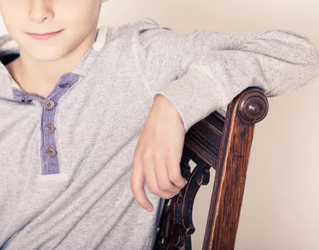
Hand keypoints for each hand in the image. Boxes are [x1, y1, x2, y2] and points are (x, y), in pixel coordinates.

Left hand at [131, 94, 186, 211]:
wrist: (167, 110)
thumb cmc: (159, 126)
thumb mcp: (146, 144)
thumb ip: (147, 160)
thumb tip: (154, 176)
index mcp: (138, 158)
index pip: (135, 186)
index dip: (141, 200)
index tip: (149, 208)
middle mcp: (146, 159)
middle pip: (154, 189)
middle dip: (165, 195)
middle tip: (173, 192)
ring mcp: (158, 157)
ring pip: (165, 185)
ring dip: (174, 189)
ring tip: (179, 184)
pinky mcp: (170, 154)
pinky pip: (175, 177)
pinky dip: (180, 182)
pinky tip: (183, 178)